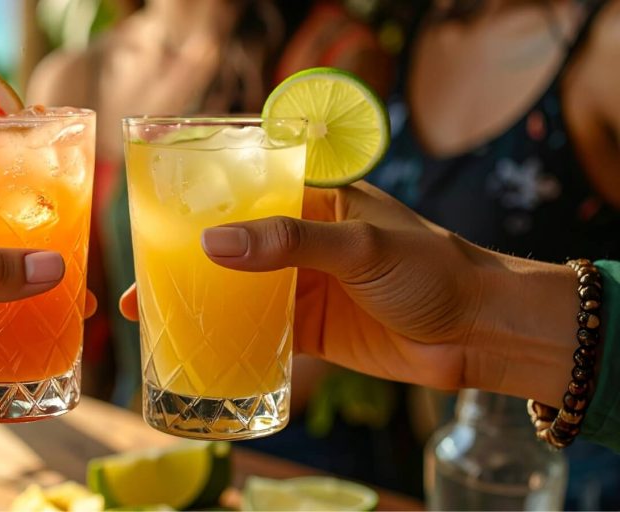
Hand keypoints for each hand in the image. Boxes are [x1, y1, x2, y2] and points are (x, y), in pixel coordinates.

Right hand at [121, 182, 576, 401]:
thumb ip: (289, 242)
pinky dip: (229, 339)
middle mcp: (304, 241)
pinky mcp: (313, 330)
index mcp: (316, 201)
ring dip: (199, 302)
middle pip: (233, 247)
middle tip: (138, 279)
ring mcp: (306, 286)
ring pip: (239, 291)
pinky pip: (261, 332)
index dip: (200, 203)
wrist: (480, 332)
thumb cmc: (432, 269)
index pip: (246, 191)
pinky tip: (196, 348)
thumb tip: (212, 244)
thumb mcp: (359, 245)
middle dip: (185, 261)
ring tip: (149, 315)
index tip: (153, 217)